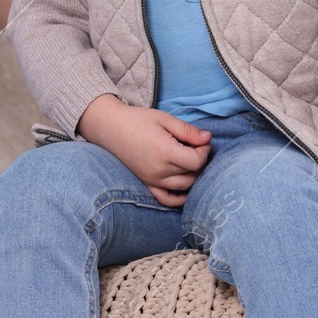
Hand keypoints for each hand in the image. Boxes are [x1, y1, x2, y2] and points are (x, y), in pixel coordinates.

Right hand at [77, 94, 211, 205]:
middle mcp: (159, 170)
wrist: (110, 127)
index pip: (196, 161)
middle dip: (200, 161)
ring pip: (184, 187)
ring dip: (193, 175)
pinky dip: (179, 198)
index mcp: (165, 152)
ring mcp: (152, 180)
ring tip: (189, 160)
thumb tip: (208, 138)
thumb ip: (188, 130)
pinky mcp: (146, 184)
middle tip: (196, 147)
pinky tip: (186, 189)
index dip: (204, 151)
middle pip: (193, 174)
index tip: (201, 141)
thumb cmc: (137, 120)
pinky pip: (166, 199)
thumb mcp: (165, 119)